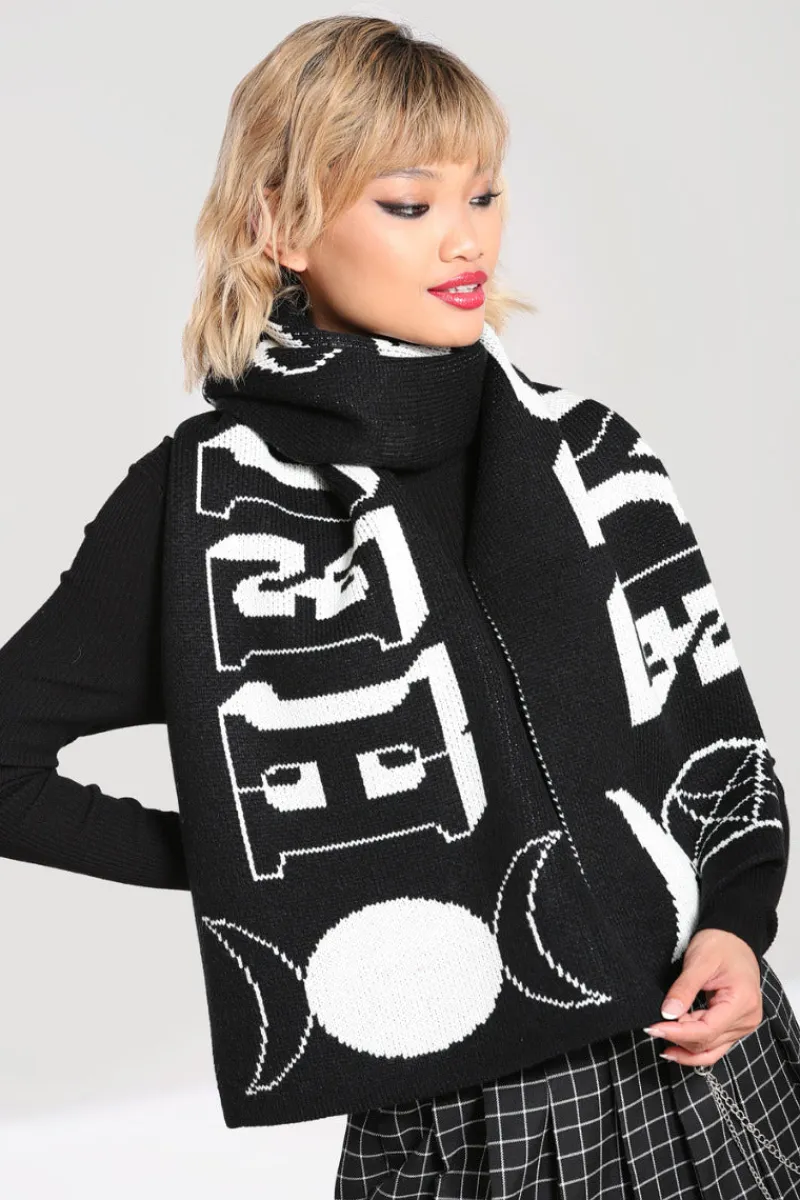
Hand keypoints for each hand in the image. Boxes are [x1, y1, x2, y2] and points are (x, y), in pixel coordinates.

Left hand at [642, 928, 762, 1065]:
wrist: (734, 937)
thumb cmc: (720, 944)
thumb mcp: (699, 961)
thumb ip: (684, 988)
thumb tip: (668, 1013)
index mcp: (742, 1002)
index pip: (707, 1030)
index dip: (679, 1033)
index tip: (654, 1029)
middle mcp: (747, 1018)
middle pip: (708, 1042)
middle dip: (679, 1039)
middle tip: (651, 1030)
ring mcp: (742, 1024)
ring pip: (711, 1048)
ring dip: (685, 1046)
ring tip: (660, 1038)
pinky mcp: (734, 1024)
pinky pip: (714, 1042)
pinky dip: (694, 1042)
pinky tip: (675, 1040)